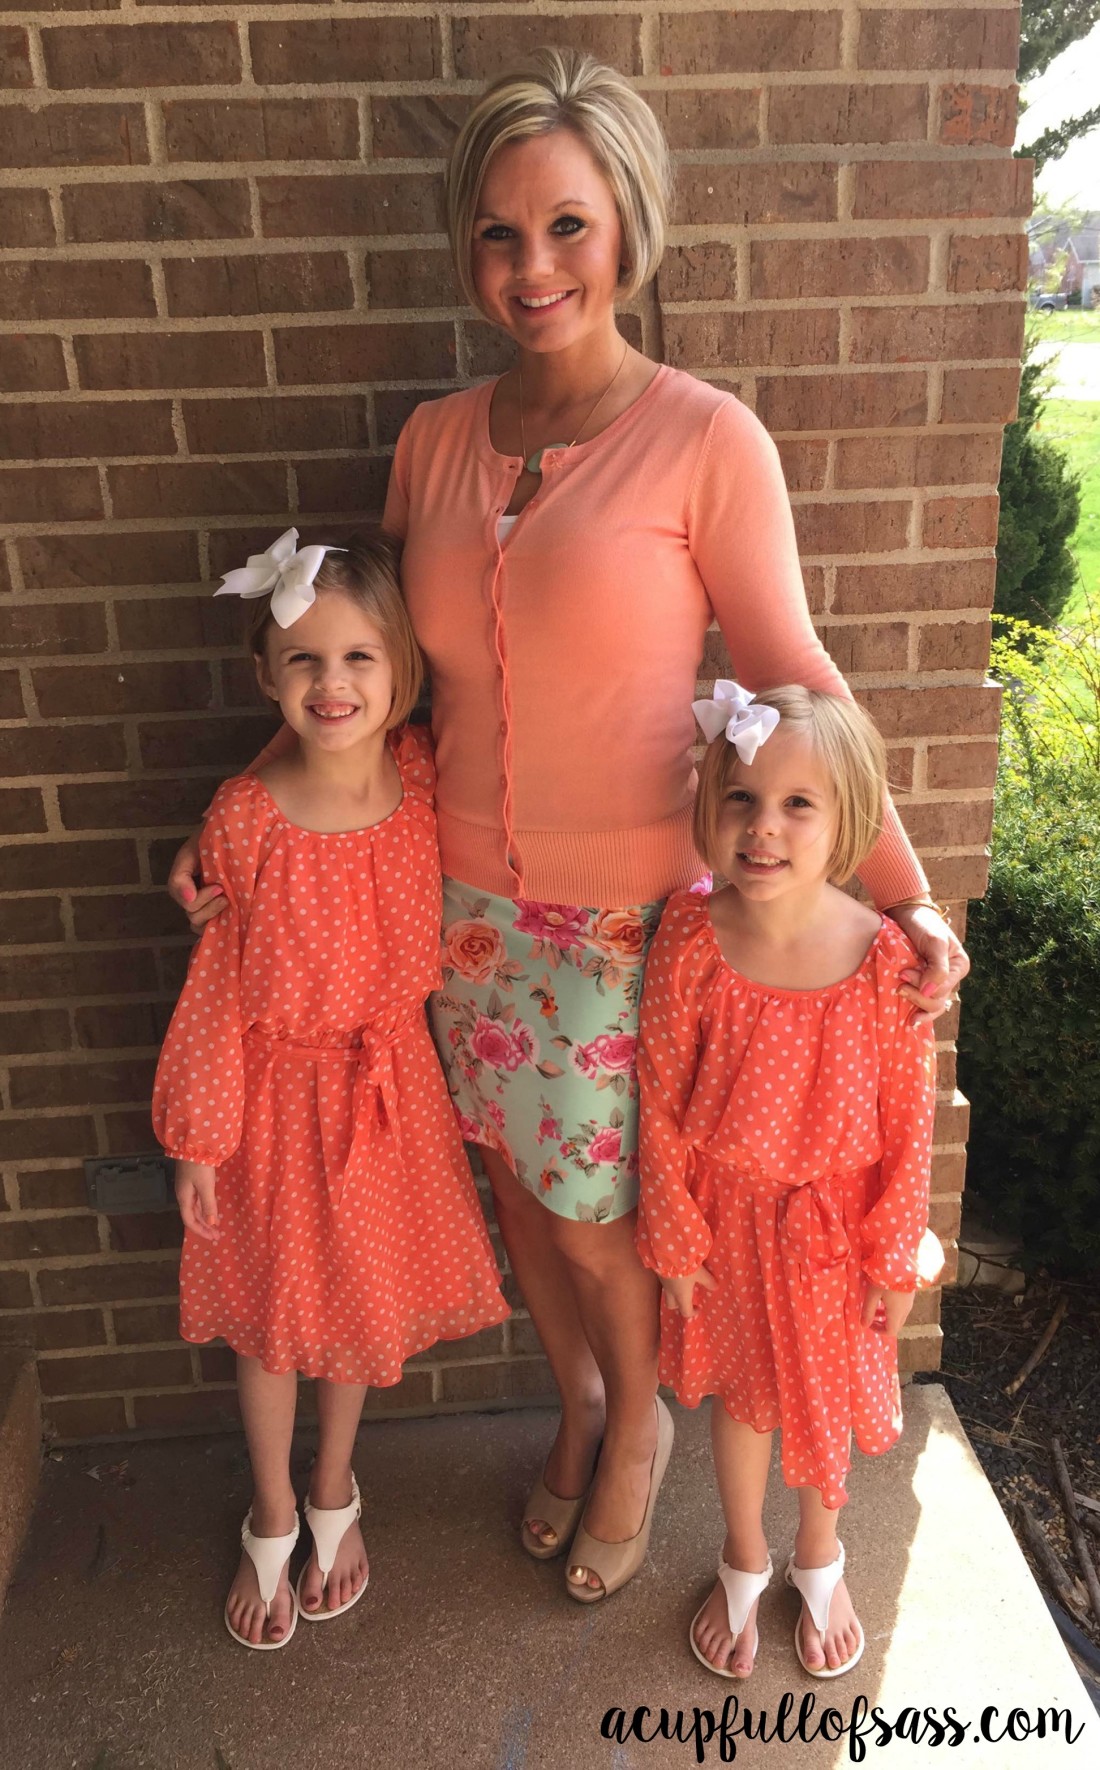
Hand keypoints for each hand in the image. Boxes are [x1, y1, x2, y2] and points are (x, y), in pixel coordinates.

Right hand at [167, 830, 225, 934]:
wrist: (230, 832)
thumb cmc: (210, 841)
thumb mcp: (189, 854)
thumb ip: (181, 876)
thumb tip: (188, 898)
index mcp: (184, 887)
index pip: (187, 905)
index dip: (202, 900)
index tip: (219, 887)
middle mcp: (193, 899)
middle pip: (194, 918)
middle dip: (210, 908)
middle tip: (226, 894)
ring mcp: (207, 906)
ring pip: (202, 926)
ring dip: (216, 915)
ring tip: (230, 901)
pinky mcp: (223, 909)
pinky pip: (218, 926)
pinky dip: (224, 924)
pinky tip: (235, 912)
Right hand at [175, 1161, 219, 1241]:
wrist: (193, 1144)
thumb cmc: (199, 1166)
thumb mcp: (205, 1186)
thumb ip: (209, 1205)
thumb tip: (212, 1224)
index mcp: (184, 1198)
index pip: (189, 1221)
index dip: (200, 1231)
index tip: (212, 1237)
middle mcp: (184, 1195)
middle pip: (193, 1216)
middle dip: (204, 1227)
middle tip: (217, 1235)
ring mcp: (188, 1188)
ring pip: (196, 1209)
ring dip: (205, 1218)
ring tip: (216, 1226)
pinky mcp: (193, 1181)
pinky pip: (198, 1200)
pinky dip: (205, 1208)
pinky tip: (212, 1210)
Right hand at [660, 1266, 716, 1319]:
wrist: (668, 1253)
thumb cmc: (686, 1267)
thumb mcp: (701, 1274)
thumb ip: (708, 1281)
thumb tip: (715, 1287)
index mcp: (681, 1295)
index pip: (685, 1311)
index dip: (693, 1312)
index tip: (698, 1307)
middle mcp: (671, 1292)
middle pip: (672, 1305)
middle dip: (679, 1304)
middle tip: (687, 1298)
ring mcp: (663, 1283)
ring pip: (667, 1293)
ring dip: (674, 1292)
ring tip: (683, 1283)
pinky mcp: (660, 1273)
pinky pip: (665, 1282)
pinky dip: (671, 1282)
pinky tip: (676, 1273)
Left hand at [861, 1284, 912, 1335]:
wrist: (901, 1262)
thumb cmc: (885, 1279)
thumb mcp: (872, 1294)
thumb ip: (868, 1311)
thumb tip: (863, 1325)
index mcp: (896, 1313)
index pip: (890, 1331)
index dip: (878, 1330)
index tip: (869, 1323)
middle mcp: (906, 1310)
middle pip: (896, 1325)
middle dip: (883, 1324)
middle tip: (872, 1316)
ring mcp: (910, 1302)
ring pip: (899, 1316)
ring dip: (887, 1315)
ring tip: (877, 1305)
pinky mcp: (910, 1294)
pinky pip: (902, 1307)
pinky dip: (892, 1308)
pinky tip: (885, 1297)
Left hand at [887, 902, 968, 1024]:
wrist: (904, 914)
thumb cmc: (923, 924)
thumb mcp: (935, 941)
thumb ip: (937, 968)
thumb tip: (929, 993)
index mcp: (958, 967)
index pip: (943, 989)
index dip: (922, 986)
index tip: (903, 973)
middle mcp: (949, 978)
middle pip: (936, 1000)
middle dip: (916, 995)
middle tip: (899, 982)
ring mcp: (934, 982)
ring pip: (930, 1006)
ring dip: (914, 1003)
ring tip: (899, 993)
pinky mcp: (921, 983)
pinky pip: (922, 1002)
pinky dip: (915, 1009)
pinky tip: (909, 1019)